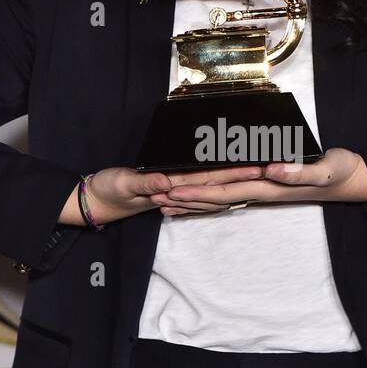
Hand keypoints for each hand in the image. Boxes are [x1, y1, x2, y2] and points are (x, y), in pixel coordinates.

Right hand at [59, 165, 268, 224]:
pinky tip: (229, 183)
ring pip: (212, 189)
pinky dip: (216, 186)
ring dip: (233, 182)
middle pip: (218, 183)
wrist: (97, 201)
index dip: (233, 174)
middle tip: (270, 165)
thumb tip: (168, 182)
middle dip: (243, 176)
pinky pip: (199, 189)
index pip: (210, 180)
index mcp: (172, 188)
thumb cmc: (110, 191)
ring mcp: (176, 192)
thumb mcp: (126, 184)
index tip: (256, 168)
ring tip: (258, 172)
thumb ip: (146, 182)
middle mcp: (179, 191)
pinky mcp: (170, 189)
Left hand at [157, 148, 366, 214]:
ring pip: (219, 198)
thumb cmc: (339, 172)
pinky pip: (231, 193)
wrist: (351, 181)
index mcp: (268, 185)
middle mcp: (260, 190)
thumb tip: (271, 170)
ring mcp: (262, 190)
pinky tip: (199, 195)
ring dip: (192, 200)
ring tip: (165, 202)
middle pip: (214, 196)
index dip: (196, 189)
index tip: (171, 188)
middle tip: (154, 195)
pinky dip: (211, 195)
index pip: (224, 189)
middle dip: (184, 196)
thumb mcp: (324, 169)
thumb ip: (299, 170)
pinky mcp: (266, 186)